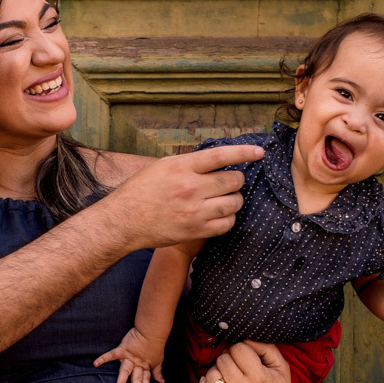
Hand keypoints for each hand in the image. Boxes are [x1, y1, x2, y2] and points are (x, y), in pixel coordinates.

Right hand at [93, 327, 166, 382]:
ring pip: (125, 371)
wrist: (151, 331)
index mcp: (144, 366)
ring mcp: (129, 357)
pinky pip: (111, 355)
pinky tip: (95, 364)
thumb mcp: (158, 360)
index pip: (145, 379)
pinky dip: (103, 358)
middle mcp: (136, 363)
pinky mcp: (122, 349)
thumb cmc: (155, 345)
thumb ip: (157, 372)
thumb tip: (162, 382)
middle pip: (137, 378)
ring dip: (122, 380)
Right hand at [101, 144, 263, 249]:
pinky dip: (229, 218)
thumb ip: (189, 163)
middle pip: (233, 181)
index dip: (244, 152)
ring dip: (235, 200)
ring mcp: (195, 210)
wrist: (124, 220)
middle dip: (237, 180)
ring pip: (234, 203)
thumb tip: (215, 161)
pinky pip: (226, 224)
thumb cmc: (140, 191)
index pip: (221, 155)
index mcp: (182, 166)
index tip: (259, 152)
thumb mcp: (162, 166)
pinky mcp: (196, 230)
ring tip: (227, 199)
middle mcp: (191, 187)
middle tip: (231, 182)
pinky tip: (222, 215)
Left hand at [193, 340, 300, 382]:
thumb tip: (246, 338)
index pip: (237, 349)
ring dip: (217, 372)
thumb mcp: (281, 368)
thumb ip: (266, 348)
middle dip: (229, 359)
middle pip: (222, 359)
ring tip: (228, 376)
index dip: (241, 349)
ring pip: (211, 374)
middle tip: (237, 367)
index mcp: (258, 377)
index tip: (245, 357)